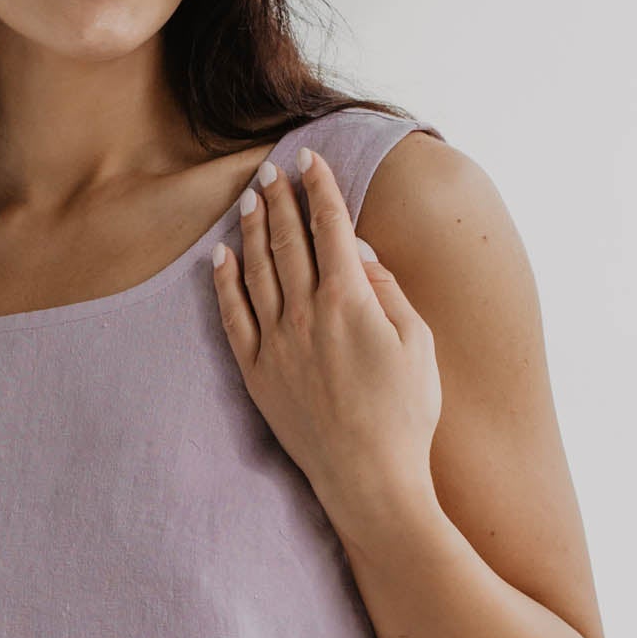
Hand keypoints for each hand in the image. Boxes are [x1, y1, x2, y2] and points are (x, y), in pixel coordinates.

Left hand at [211, 146, 441, 539]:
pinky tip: (220, 258)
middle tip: (271, 170)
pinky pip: (232, 316)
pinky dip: (224, 282)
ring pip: (256, 270)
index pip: (330, 226)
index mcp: (349, 300)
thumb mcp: (416, 342)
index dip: (319, 188)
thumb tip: (356, 251)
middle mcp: (305, 313)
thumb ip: (387, 289)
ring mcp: (276, 342)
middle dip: (279, 199)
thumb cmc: (405, 413)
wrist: (368, 477)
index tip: (309, 159)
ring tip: (249, 199)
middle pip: (287, 240)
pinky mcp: (256, 372)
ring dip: (251, 229)